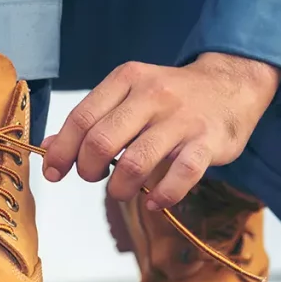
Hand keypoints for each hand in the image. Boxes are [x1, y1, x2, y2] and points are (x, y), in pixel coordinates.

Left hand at [42, 53, 280, 209]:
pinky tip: (153, 201)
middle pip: (101, 141)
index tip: (54, 173)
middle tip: (94, 178)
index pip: (82, 118)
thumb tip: (48, 146)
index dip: (62, 151)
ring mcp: (182, 118)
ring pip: (136, 161)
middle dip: (88, 170)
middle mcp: (153, 95)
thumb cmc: (171, 96)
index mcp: (127, 80)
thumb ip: (92, 119)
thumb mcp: (128, 95)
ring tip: (123, 191)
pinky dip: (162, 195)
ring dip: (120, 188)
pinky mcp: (208, 141)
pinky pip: (181, 175)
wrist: (232, 84)